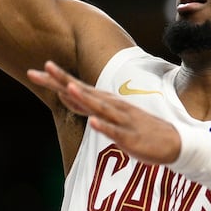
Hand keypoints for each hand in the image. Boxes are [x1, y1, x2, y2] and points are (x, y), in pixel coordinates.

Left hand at [27, 60, 181, 164]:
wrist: (175, 143)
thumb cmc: (138, 128)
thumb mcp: (109, 114)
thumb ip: (86, 105)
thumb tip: (65, 92)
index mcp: (106, 101)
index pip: (77, 87)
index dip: (57, 79)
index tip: (36, 70)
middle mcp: (112, 106)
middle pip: (83, 92)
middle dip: (63, 81)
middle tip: (43, 67)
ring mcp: (122, 120)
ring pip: (100, 108)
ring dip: (84, 98)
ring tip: (68, 88)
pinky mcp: (131, 137)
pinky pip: (116, 132)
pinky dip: (105, 126)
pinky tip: (94, 122)